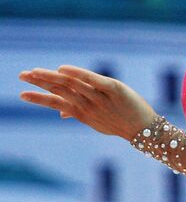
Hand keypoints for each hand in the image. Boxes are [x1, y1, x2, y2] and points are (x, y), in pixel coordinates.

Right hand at [17, 65, 158, 138]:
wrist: (147, 132)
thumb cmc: (121, 123)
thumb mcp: (98, 121)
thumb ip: (78, 113)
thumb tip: (60, 114)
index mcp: (82, 112)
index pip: (57, 102)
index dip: (40, 98)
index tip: (22, 94)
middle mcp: (88, 104)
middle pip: (60, 90)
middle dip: (40, 83)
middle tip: (21, 75)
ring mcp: (100, 97)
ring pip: (71, 85)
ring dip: (51, 77)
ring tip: (34, 72)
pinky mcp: (115, 89)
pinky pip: (94, 80)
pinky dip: (78, 74)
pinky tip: (62, 69)